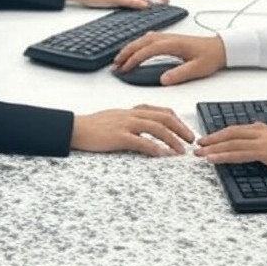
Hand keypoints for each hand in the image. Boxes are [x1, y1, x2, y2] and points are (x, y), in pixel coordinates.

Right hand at [71, 104, 194, 156]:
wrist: (76, 128)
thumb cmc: (94, 126)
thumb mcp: (117, 117)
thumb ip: (133, 120)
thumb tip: (148, 128)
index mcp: (132, 110)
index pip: (161, 111)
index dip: (177, 120)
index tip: (186, 130)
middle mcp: (132, 115)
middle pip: (163, 117)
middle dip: (180, 129)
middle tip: (191, 140)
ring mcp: (125, 125)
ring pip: (156, 128)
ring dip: (172, 139)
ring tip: (180, 150)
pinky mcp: (118, 137)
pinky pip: (140, 141)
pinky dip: (153, 148)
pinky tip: (162, 155)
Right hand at [114, 32, 224, 84]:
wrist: (220, 47)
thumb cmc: (210, 57)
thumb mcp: (197, 69)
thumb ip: (180, 74)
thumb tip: (163, 79)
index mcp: (173, 44)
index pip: (148, 50)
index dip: (134, 59)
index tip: (125, 68)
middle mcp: (168, 38)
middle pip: (141, 42)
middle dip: (126, 53)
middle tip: (116, 65)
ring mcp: (168, 37)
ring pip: (143, 39)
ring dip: (130, 47)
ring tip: (120, 59)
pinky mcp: (169, 39)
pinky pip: (148, 39)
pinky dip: (137, 44)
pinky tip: (134, 50)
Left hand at [195, 123, 266, 173]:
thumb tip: (259, 141)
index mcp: (264, 129)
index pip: (237, 130)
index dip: (221, 134)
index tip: (209, 138)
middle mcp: (260, 132)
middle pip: (229, 134)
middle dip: (212, 139)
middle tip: (197, 144)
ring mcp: (262, 141)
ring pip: (230, 142)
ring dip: (212, 148)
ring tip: (199, 152)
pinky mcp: (265, 151)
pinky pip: (239, 153)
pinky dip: (223, 155)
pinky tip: (213, 159)